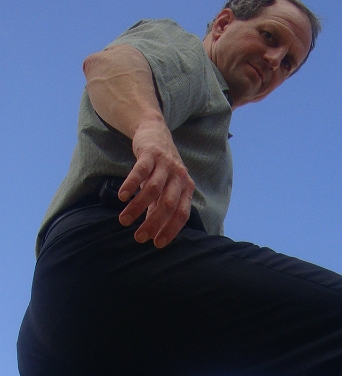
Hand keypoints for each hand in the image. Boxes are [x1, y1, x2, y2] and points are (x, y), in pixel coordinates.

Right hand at [117, 116, 195, 247]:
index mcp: (186, 188)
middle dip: (153, 223)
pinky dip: (130, 185)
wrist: (155, 132)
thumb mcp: (164, 188)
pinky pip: (141, 172)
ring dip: (137, 207)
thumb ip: (159, 208)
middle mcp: (179, 177)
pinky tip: (121, 197)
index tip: (157, 243)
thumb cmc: (160, 167)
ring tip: (124, 220)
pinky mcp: (151, 153)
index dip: (170, 230)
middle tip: (139, 238)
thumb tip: (152, 231)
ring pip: (153, 190)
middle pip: (168, 205)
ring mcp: (166, 164)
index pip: (182, 214)